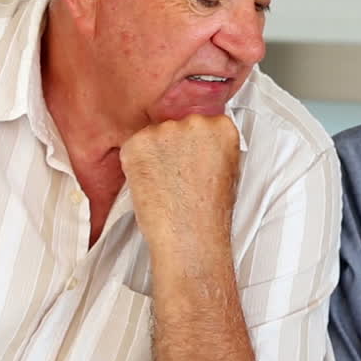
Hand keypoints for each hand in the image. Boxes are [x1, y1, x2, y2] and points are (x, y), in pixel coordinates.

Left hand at [120, 114, 240, 255]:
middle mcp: (194, 123)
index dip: (194, 145)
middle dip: (173, 147)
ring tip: (165, 185)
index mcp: (222, 128)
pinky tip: (150, 185)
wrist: (190, 237)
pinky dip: (135, 165)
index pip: (203, 124)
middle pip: (177, 126)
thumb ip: (213, 150)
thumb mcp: (228, 173)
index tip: (192, 159)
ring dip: (154, 156)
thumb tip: (198, 146)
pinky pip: (132, 148)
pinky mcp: (138, 143)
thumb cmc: (209, 215)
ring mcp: (165, 131)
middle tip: (177, 176)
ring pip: (153, 136)